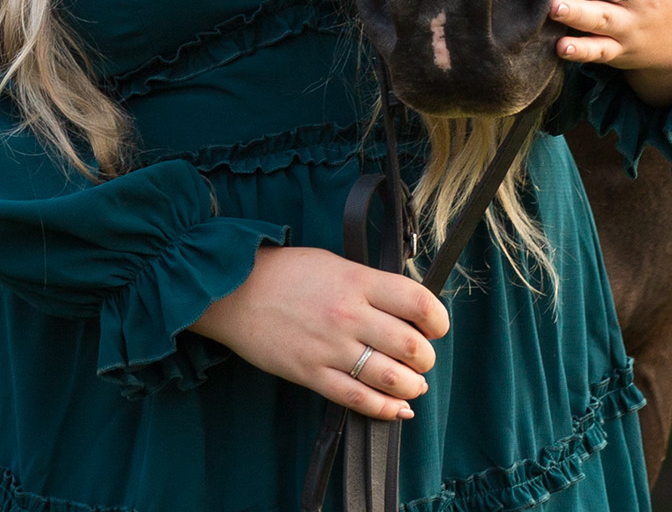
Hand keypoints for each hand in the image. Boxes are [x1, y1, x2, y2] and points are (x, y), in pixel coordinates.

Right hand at [190, 244, 447, 420]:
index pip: (418, 302)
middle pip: (412, 345)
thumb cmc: (285, 272)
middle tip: (421, 357)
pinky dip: (385, 409)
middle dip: (425, 357)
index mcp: (357, 281)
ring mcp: (330, 347)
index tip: (436, 326)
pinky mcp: (312, 373)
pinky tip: (398, 408)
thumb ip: (369, 284)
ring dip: (412, 385)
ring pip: (391, 377)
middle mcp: (349, 314)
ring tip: (412, 383)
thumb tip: (405, 307)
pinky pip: (358, 399)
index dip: (438, 319)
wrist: (232, 290)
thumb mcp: (334, 262)